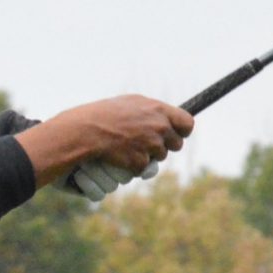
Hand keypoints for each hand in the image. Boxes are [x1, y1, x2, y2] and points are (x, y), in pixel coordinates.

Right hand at [19, 95, 193, 192]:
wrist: (84, 131)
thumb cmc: (103, 114)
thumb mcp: (129, 103)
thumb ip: (150, 111)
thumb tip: (164, 116)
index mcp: (158, 109)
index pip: (187, 123)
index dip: (182, 130)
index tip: (176, 134)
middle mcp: (158, 127)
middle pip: (176, 144)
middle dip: (164, 146)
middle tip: (147, 143)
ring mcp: (150, 146)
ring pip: (158, 158)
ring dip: (147, 156)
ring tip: (127, 147)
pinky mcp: (139, 162)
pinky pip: (142, 169)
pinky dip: (132, 166)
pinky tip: (120, 156)